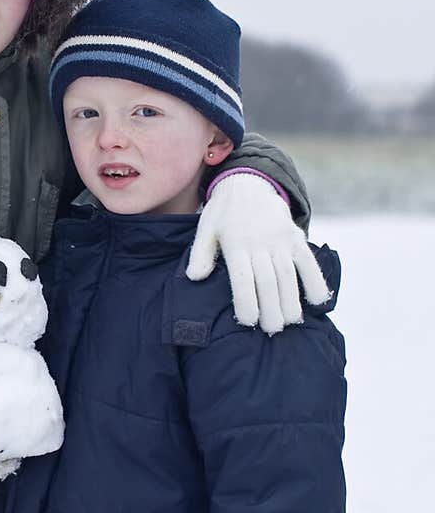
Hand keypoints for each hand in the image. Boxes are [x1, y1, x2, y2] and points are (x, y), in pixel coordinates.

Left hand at [187, 173, 330, 333]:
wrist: (247, 183)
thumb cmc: (222, 214)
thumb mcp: (205, 229)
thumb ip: (200, 254)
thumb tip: (194, 277)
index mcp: (235, 243)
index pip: (242, 277)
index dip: (247, 301)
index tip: (248, 322)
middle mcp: (259, 242)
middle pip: (268, 280)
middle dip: (271, 307)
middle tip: (272, 330)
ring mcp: (280, 239)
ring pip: (288, 273)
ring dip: (292, 299)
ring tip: (290, 321)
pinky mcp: (294, 236)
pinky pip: (308, 260)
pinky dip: (315, 280)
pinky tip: (318, 301)